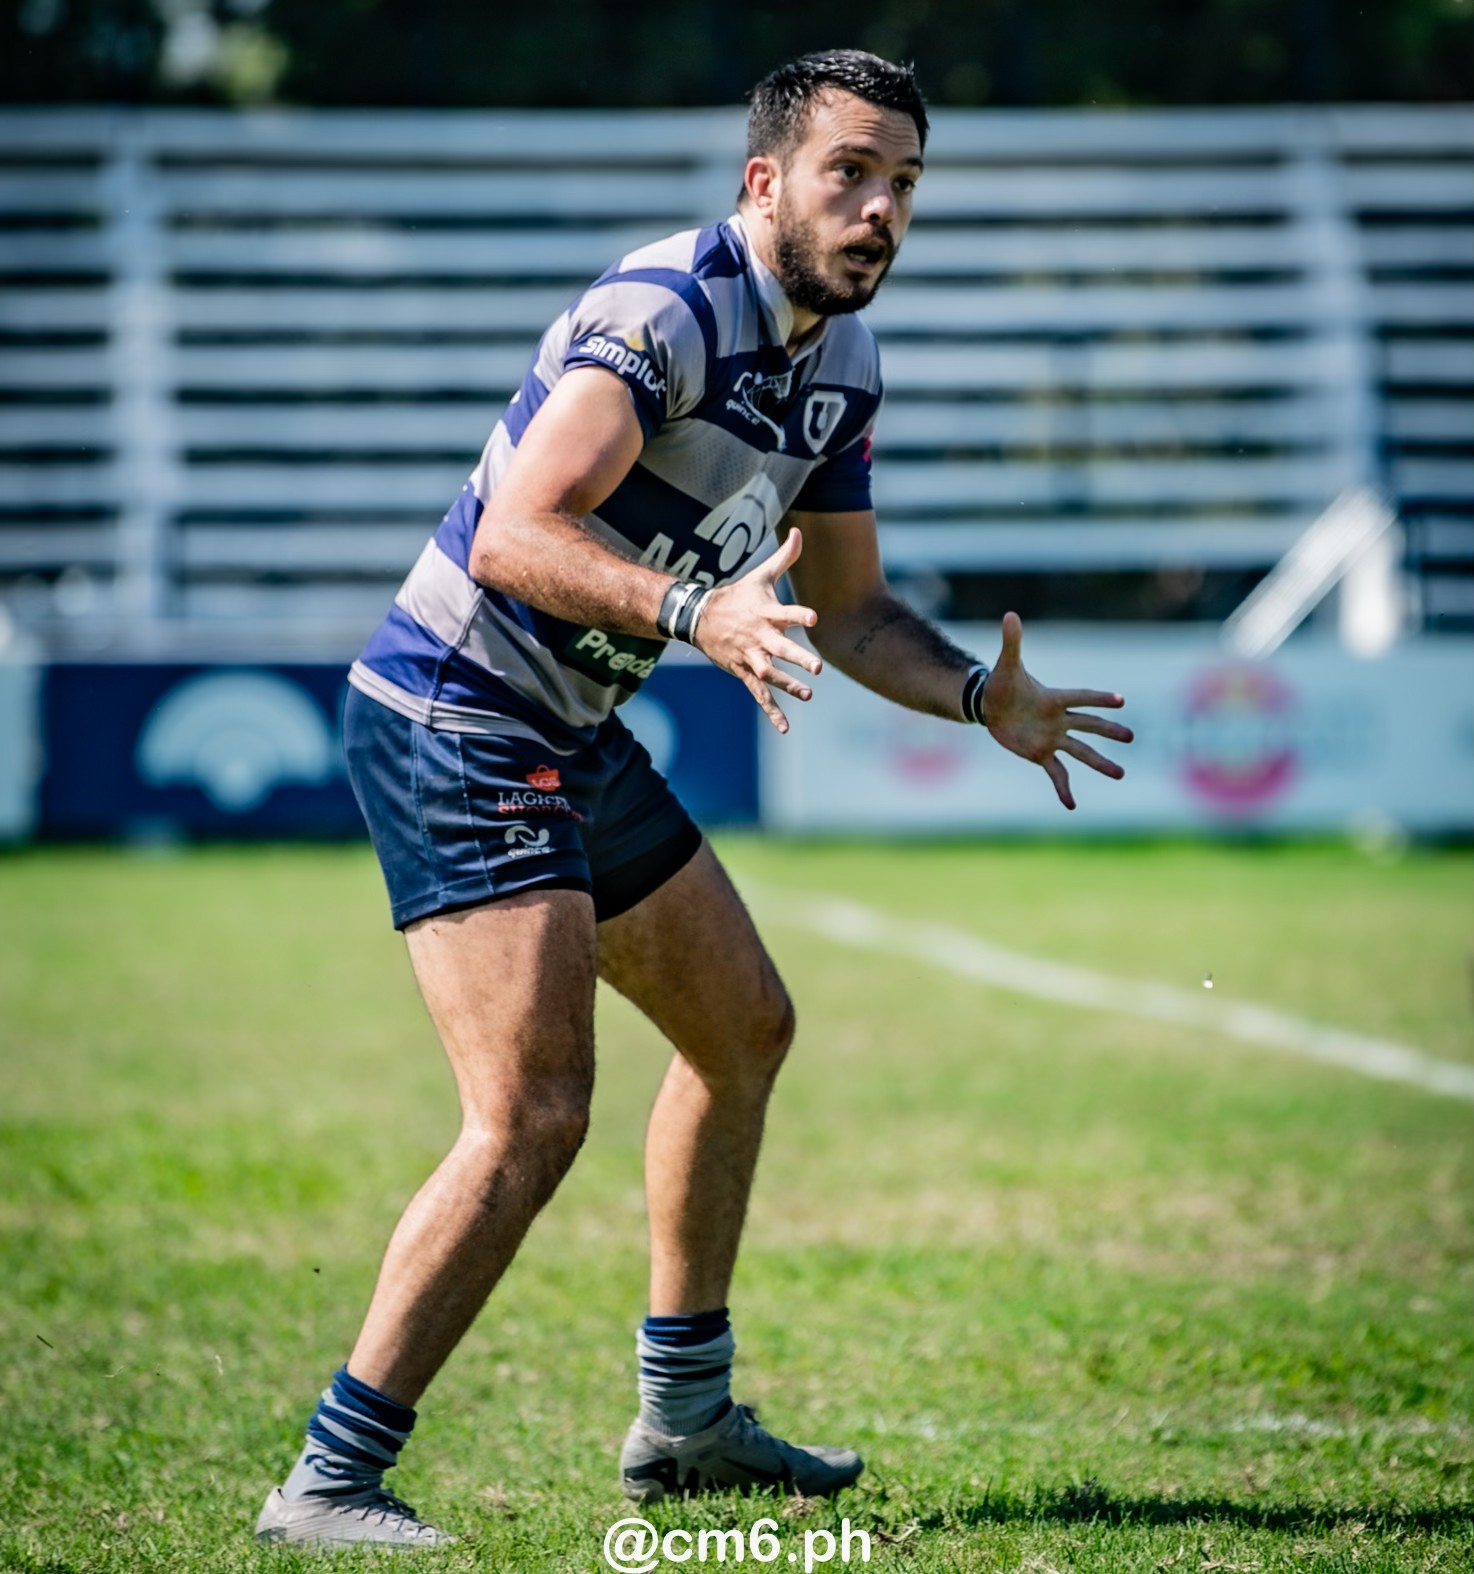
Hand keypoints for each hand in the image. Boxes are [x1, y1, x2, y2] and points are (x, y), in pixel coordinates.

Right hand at [693, 528, 821, 732]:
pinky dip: (772, 711)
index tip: (813, 619)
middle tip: (817, 667)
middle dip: (797, 658)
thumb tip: (799, 531)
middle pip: (780, 648)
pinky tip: (785, 727)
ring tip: (808, 694)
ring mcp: (750, 656)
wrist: (700, 618)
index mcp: (766, 612)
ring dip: (788, 685)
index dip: (798, 615)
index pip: (785, 613)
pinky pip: (759, 694)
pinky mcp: (744, 672)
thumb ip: (785, 556)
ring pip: (770, 674)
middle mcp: (759, 636)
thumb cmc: (738, 595)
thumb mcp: (761, 575)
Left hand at [982, 611, 1131, 809]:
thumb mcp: (1006, 665)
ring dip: (1100, 763)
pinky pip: (1057, 773)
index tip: (1120, 700)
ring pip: (1081, 752)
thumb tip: (1009, 614)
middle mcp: (1059, 719)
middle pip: (1089, 725)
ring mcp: (1053, 738)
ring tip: (1121, 774)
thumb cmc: (1002, 684)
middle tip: (1131, 737)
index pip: (1080, 697)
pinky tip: (1072, 805)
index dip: (1097, 698)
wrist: (991, 705)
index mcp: (1054, 698)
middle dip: (1108, 731)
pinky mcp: (1042, 754)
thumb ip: (1012, 642)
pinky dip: (1064, 788)